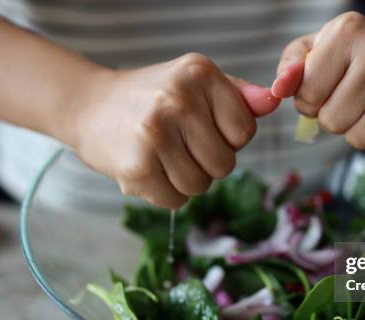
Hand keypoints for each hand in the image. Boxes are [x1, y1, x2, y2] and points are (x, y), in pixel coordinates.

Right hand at [67, 53, 279, 208]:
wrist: (89, 107)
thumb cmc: (153, 97)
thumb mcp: (196, 84)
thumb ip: (239, 96)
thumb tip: (275, 100)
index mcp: (199, 73)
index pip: (245, 132)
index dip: (228, 139)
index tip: (204, 128)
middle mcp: (178, 99)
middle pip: (225, 164)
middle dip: (207, 162)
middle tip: (179, 144)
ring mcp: (155, 133)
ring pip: (201, 186)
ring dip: (186, 179)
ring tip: (163, 155)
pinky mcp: (137, 167)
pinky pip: (176, 201)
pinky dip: (165, 193)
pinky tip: (148, 167)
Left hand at [272, 12, 364, 157]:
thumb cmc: (344, 58)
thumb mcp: (311, 53)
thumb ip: (288, 70)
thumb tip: (279, 90)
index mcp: (347, 32)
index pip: (308, 94)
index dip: (307, 102)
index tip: (320, 90)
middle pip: (334, 121)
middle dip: (330, 119)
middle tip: (343, 101)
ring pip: (360, 138)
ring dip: (352, 133)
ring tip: (360, 110)